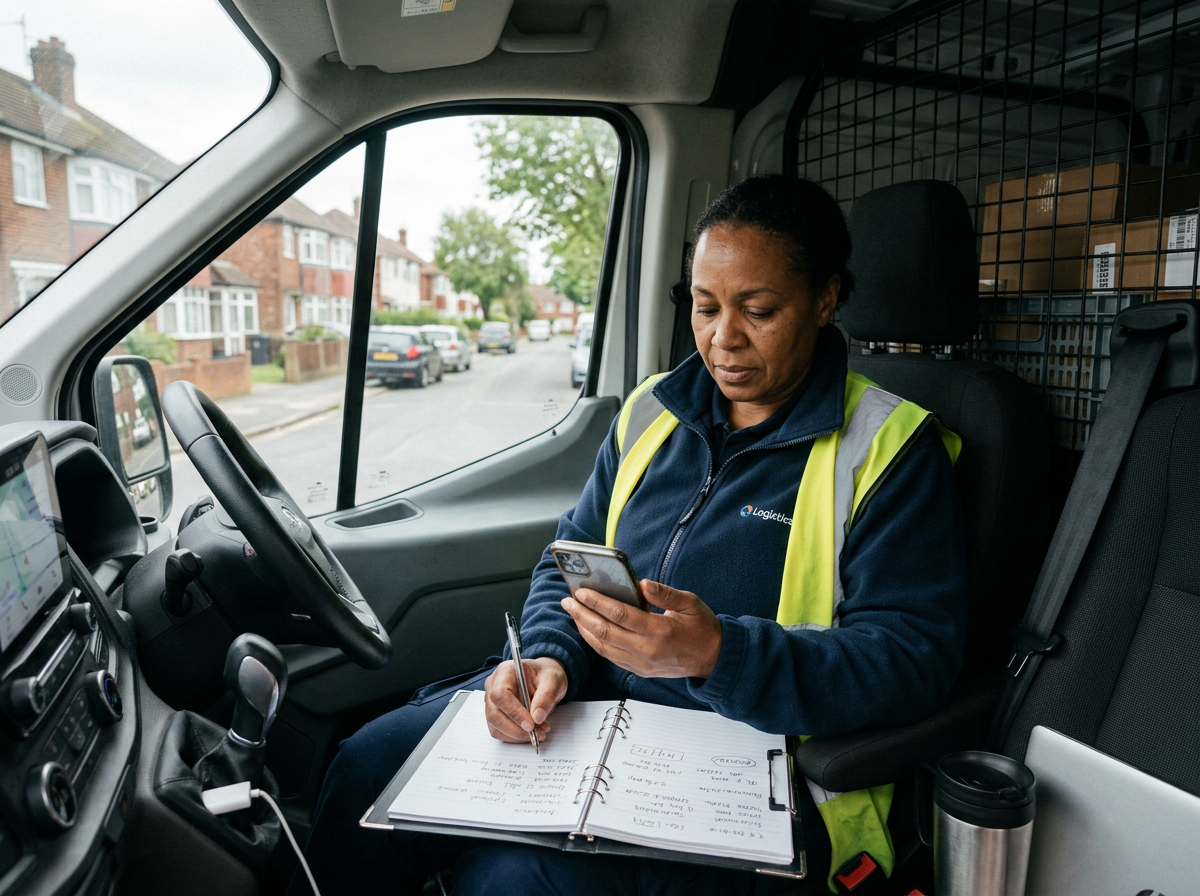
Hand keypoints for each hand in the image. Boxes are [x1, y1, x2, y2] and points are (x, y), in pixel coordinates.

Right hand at [484, 657, 567, 742]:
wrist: (544, 679)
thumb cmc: (546, 675)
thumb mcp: (553, 681)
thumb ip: (546, 697)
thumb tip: (537, 717)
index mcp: (505, 672)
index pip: (500, 694)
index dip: (514, 712)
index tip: (531, 725)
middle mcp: (493, 686)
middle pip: (494, 713)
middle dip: (516, 728)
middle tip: (537, 733)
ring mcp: (492, 702)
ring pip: (495, 726)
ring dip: (517, 734)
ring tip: (539, 732)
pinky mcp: (496, 715)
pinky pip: (499, 731)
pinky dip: (515, 737)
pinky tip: (532, 732)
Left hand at [562, 580, 721, 679]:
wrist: (713, 659)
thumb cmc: (703, 628)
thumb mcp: (690, 603)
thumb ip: (664, 593)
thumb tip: (642, 583)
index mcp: (660, 631)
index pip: (620, 615)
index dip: (598, 602)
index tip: (581, 592)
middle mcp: (647, 651)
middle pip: (605, 633)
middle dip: (583, 615)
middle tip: (568, 601)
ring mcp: (642, 664)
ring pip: (603, 648)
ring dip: (585, 629)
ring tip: (574, 613)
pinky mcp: (639, 671)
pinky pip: (611, 657)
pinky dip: (596, 642)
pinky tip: (588, 629)